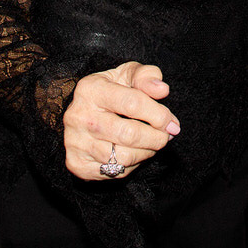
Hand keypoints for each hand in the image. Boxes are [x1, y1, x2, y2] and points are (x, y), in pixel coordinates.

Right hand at [63, 62, 178, 180]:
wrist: (80, 114)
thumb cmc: (110, 92)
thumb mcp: (127, 75)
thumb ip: (146, 77)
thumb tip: (162, 89)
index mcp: (91, 89)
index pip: (133, 103)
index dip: (159, 115)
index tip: (172, 123)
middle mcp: (79, 116)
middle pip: (129, 134)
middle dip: (156, 138)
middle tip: (166, 136)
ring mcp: (75, 142)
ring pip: (124, 157)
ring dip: (147, 152)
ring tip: (153, 143)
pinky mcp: (77, 163)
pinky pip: (115, 171)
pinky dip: (132, 165)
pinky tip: (135, 153)